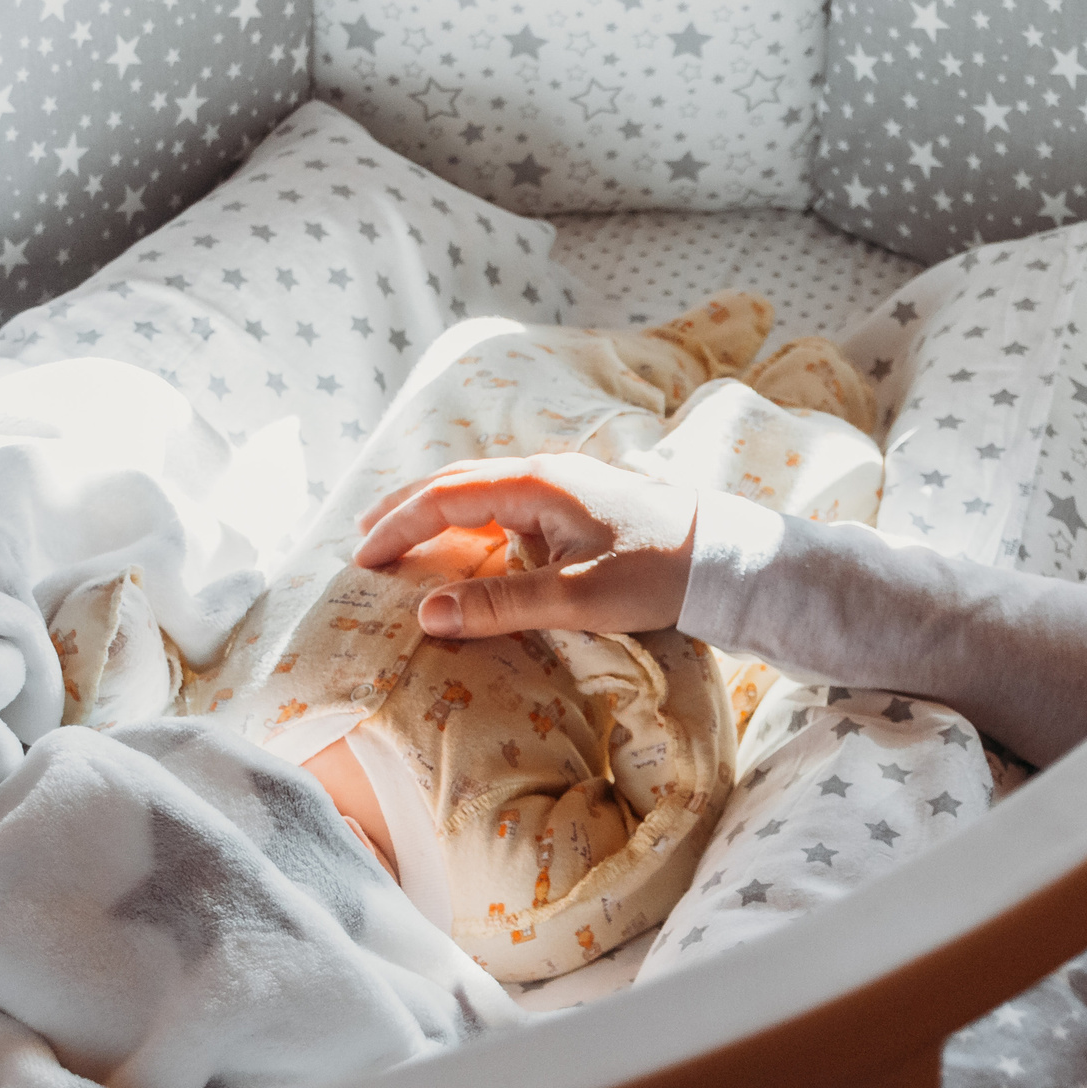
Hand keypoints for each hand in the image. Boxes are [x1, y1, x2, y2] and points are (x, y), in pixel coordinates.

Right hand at [353, 454, 698, 638]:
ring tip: (397, 534)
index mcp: (536, 484)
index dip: (399, 527)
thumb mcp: (578, 597)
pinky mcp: (575, 501)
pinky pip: (503, 501)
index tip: (363, 560)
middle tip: (361, 540)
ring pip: (478, 487)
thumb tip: (428, 614)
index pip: (445, 497)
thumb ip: (502, 605)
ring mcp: (560, 483)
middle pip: (454, 481)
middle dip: (404, 509)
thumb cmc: (657, 573)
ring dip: (434, 509)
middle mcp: (542, 473)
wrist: (725, 555)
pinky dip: (468, 516)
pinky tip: (462, 538)